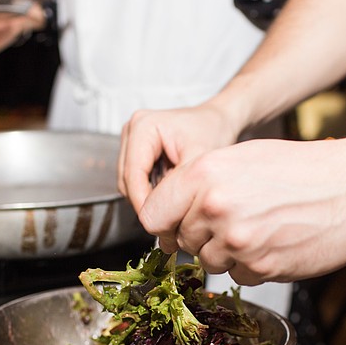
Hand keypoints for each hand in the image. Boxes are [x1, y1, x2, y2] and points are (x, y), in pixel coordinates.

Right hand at [118, 103, 241, 210]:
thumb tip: (161, 215)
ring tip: (174, 204)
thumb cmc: (212, 131)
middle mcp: (133, 131)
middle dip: (146, 203)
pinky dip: (151, 192)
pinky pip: (137, 181)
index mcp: (143, 126)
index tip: (157, 223)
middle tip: (168, 222)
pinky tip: (170, 193)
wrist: (217, 121)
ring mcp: (132, 141)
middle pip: (127, 181)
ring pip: (129, 184)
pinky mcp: (137, 152)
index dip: (143, 202)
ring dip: (149, 198)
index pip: (133, 174)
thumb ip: (177, 187)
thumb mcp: (198, 160)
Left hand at [138, 128, 345, 284]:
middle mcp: (215, 207)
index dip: (164, 222)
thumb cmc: (302, 168)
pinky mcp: (261, 268)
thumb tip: (171, 210)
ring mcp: (237, 241)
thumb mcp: (240, 157)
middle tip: (234, 220)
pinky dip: (252, 265)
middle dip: (201, 235)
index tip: (175, 223)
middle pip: (181, 240)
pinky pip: (238, 276)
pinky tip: (275, 242)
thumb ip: (199, 182)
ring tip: (260, 227)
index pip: (151, 216)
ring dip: (227, 252)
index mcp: (203, 173)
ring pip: (208, 262)